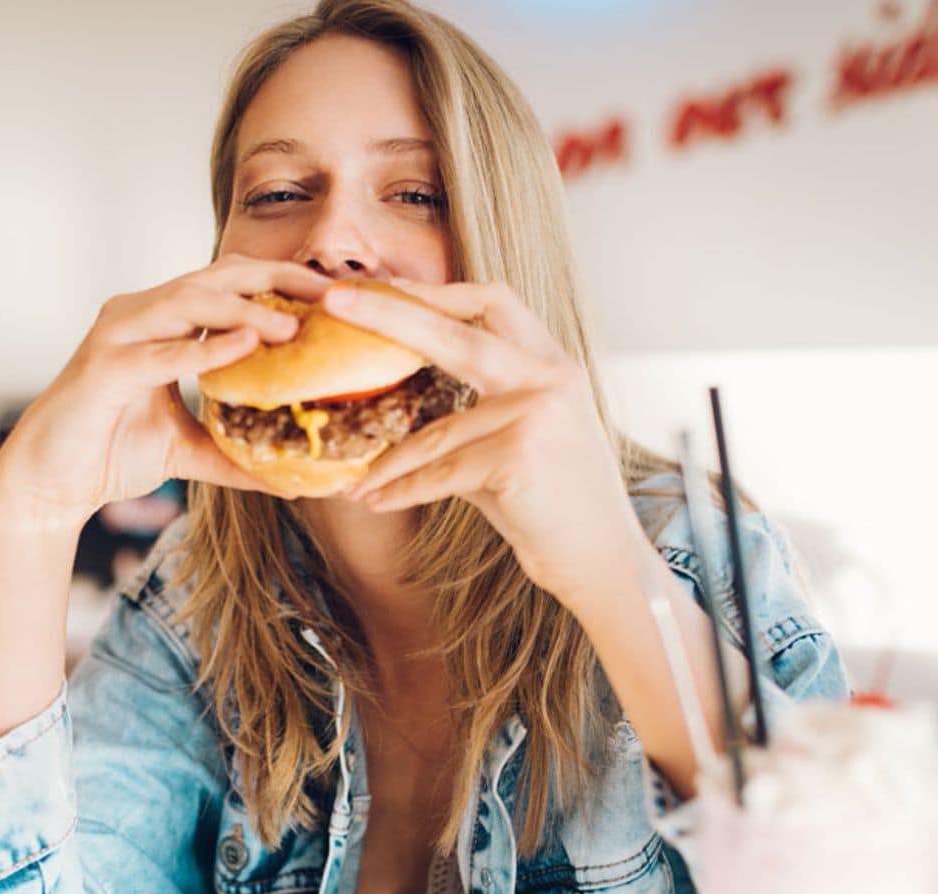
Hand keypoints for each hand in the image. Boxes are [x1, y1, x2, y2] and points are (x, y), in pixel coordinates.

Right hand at [0, 255, 331, 533]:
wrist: (49, 484)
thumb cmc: (111, 453)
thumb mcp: (189, 451)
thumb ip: (237, 454)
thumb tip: (295, 481)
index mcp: (162, 322)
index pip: (231, 284)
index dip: (283, 282)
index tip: (335, 296)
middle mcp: (140, 314)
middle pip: (217, 277)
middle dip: (277, 279)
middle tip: (331, 293)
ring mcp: (118, 335)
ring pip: (188, 303)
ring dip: (245, 310)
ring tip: (293, 326)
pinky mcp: (103, 368)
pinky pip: (160, 352)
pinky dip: (203, 348)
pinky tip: (244, 348)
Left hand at [325, 280, 645, 603]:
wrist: (604, 561)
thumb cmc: (555, 505)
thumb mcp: (520, 440)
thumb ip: (472, 411)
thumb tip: (398, 401)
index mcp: (551, 364)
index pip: (491, 302)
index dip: (433, 291)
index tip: (381, 287)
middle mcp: (548, 378)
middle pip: (454, 331)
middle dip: (389, 312)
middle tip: (333, 300)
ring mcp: (536, 413)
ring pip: (435, 430)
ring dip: (387, 461)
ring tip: (353, 480)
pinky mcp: (518, 455)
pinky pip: (440, 473)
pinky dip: (403, 491)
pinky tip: (374, 501)